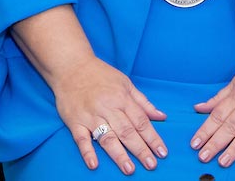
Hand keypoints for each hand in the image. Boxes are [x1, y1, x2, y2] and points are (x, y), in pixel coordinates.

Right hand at [49, 54, 166, 174]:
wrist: (72, 66)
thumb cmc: (101, 75)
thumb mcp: (125, 83)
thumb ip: (143, 102)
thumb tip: (162, 116)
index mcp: (122, 98)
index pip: (141, 121)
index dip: (153, 138)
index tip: (162, 153)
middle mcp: (108, 107)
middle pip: (127, 131)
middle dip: (140, 149)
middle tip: (151, 165)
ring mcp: (91, 115)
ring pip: (107, 137)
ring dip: (119, 154)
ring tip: (130, 169)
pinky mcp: (75, 121)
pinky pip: (81, 139)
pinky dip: (87, 151)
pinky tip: (94, 164)